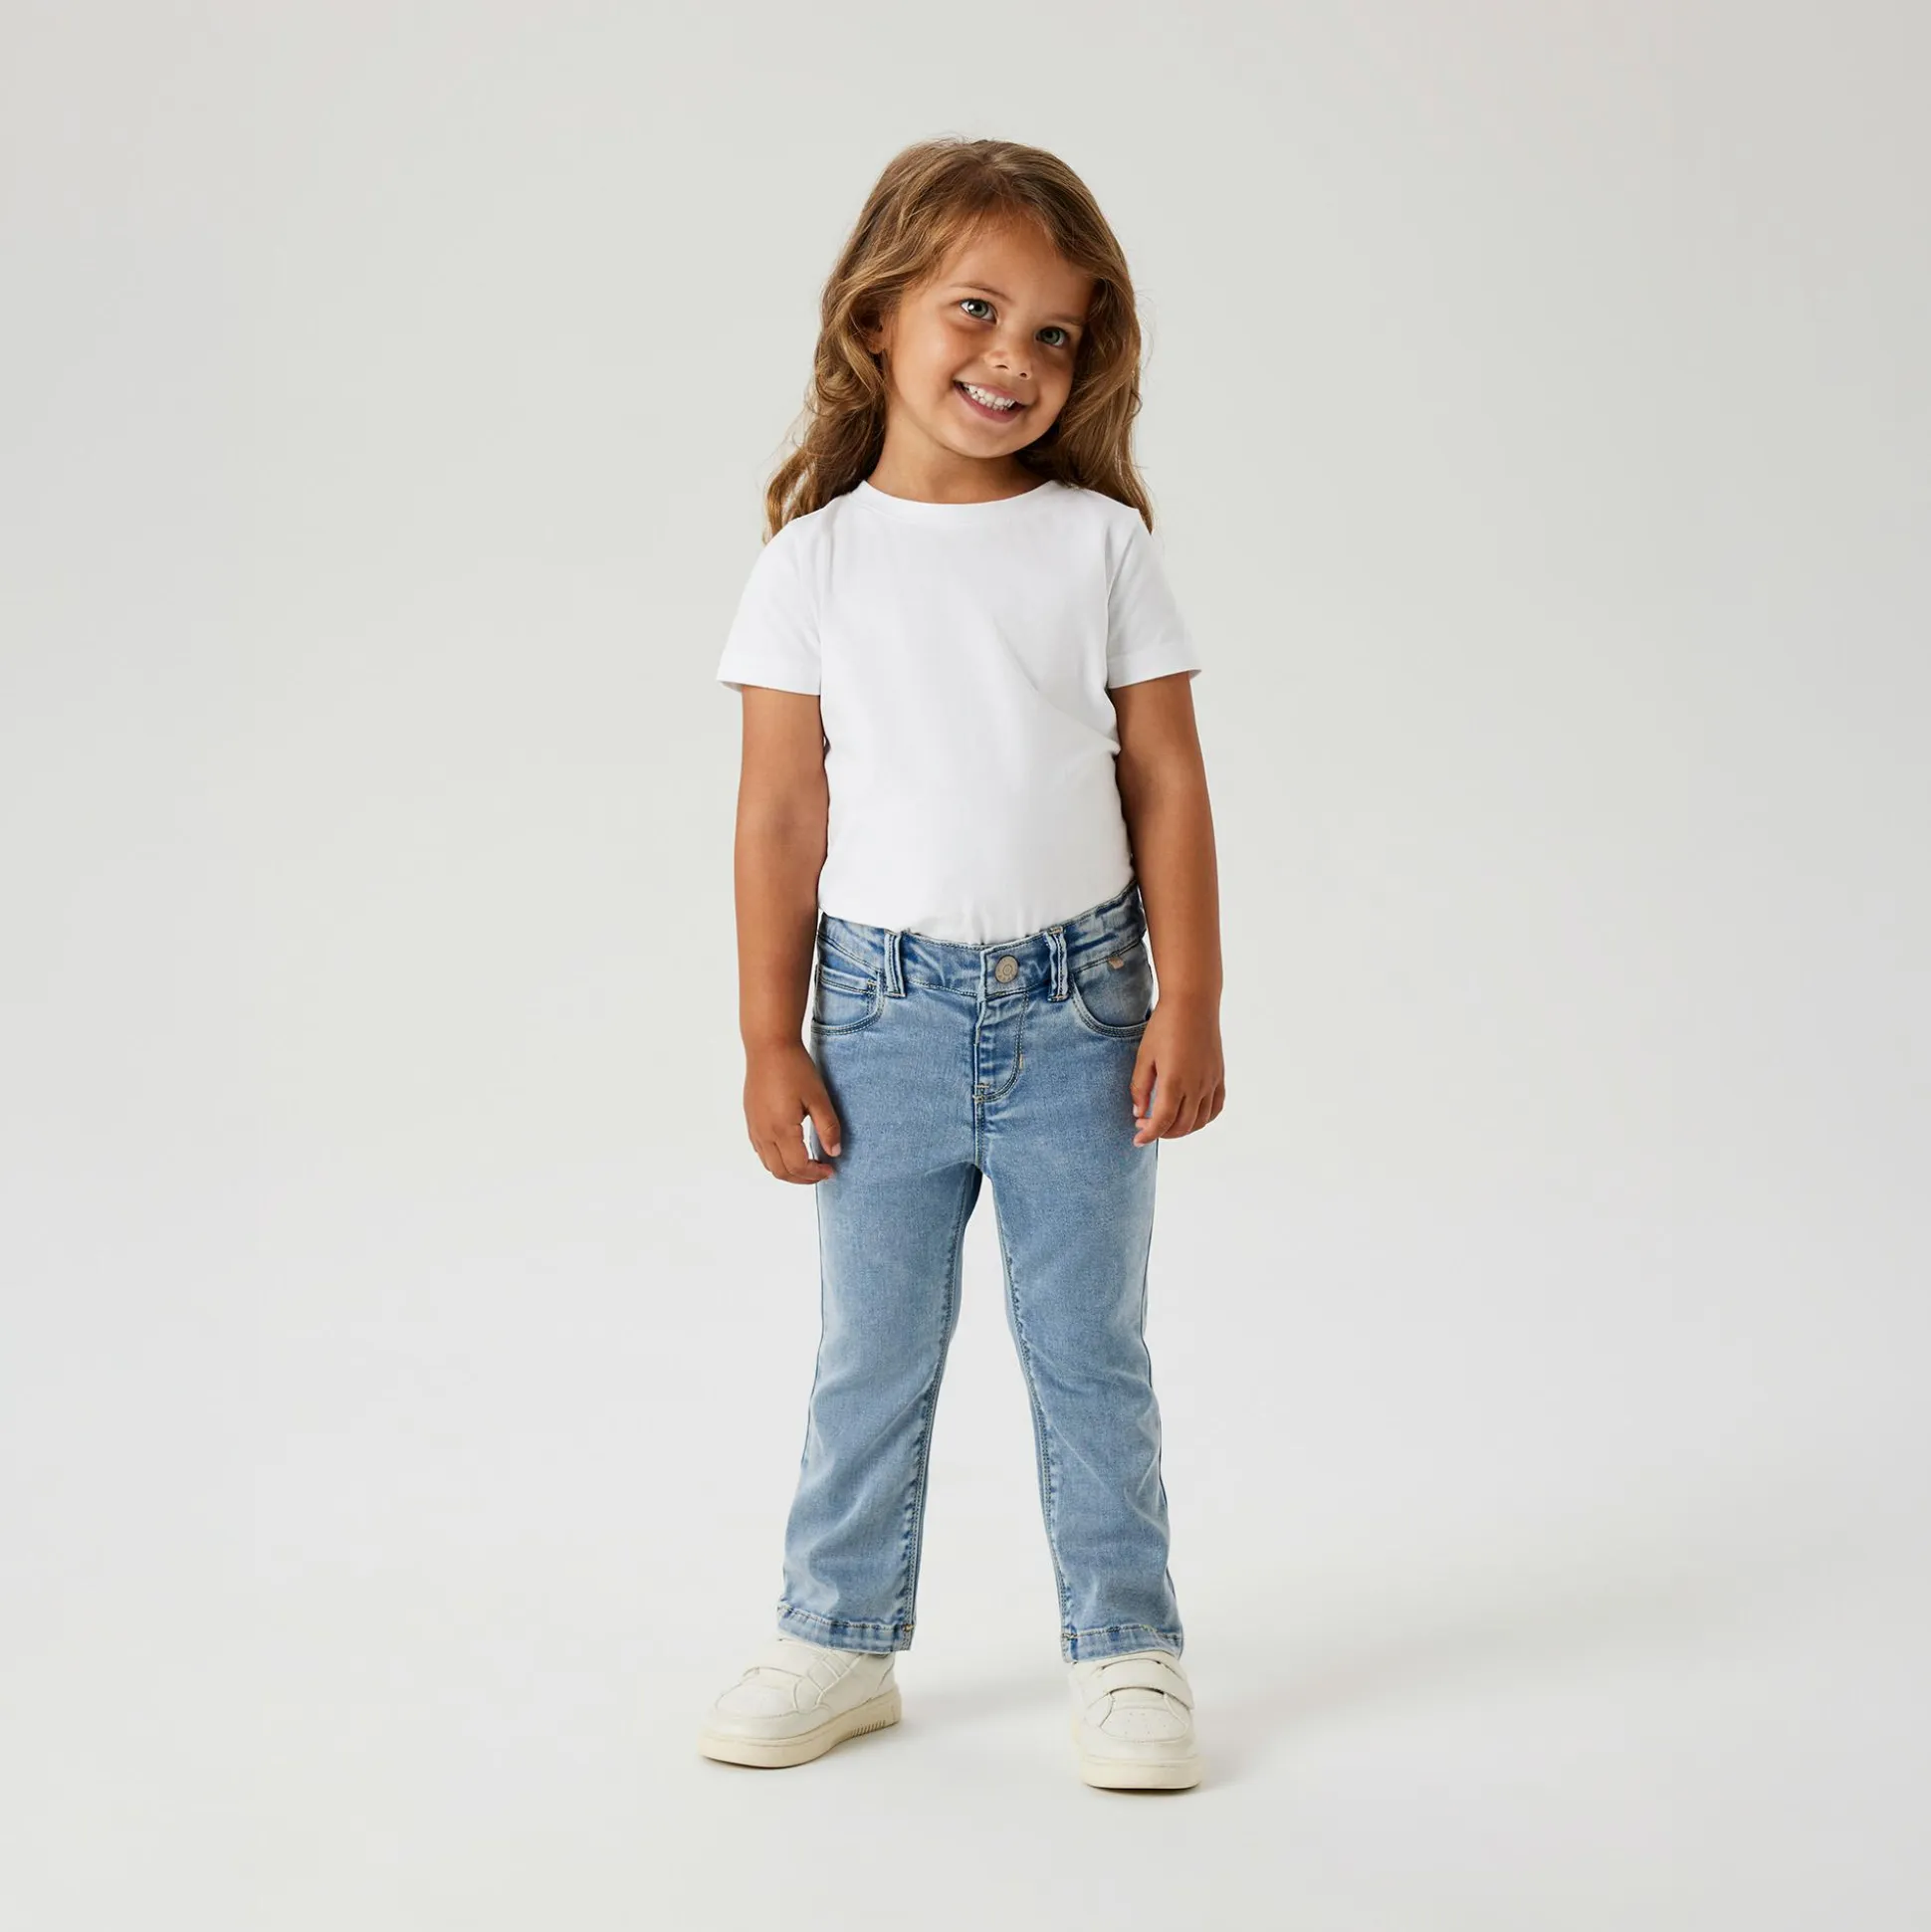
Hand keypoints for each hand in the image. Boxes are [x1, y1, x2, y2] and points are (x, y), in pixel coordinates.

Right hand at [744, 1042, 843, 1182]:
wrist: (768, 1046)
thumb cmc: (795, 1068)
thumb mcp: (818, 1097)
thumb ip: (828, 1127)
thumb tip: (835, 1153)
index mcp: (781, 1129)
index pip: (798, 1166)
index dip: (816, 1173)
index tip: (832, 1169)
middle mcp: (764, 1133)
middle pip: (781, 1172)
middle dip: (803, 1178)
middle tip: (822, 1171)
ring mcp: (754, 1127)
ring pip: (769, 1165)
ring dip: (789, 1171)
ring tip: (809, 1164)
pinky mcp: (751, 1120)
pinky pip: (761, 1151)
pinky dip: (777, 1159)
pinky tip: (792, 1150)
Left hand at [1130, 998, 1225, 1144]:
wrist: (1193, 1003)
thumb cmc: (1164, 1026)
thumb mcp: (1144, 1056)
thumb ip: (1140, 1087)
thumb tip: (1139, 1113)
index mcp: (1175, 1081)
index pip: (1163, 1121)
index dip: (1149, 1135)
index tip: (1137, 1140)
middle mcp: (1197, 1085)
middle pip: (1182, 1126)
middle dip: (1162, 1133)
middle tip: (1144, 1125)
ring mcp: (1211, 1081)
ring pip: (1200, 1121)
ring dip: (1182, 1129)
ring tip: (1165, 1123)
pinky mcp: (1219, 1076)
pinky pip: (1216, 1108)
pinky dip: (1203, 1119)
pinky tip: (1190, 1116)